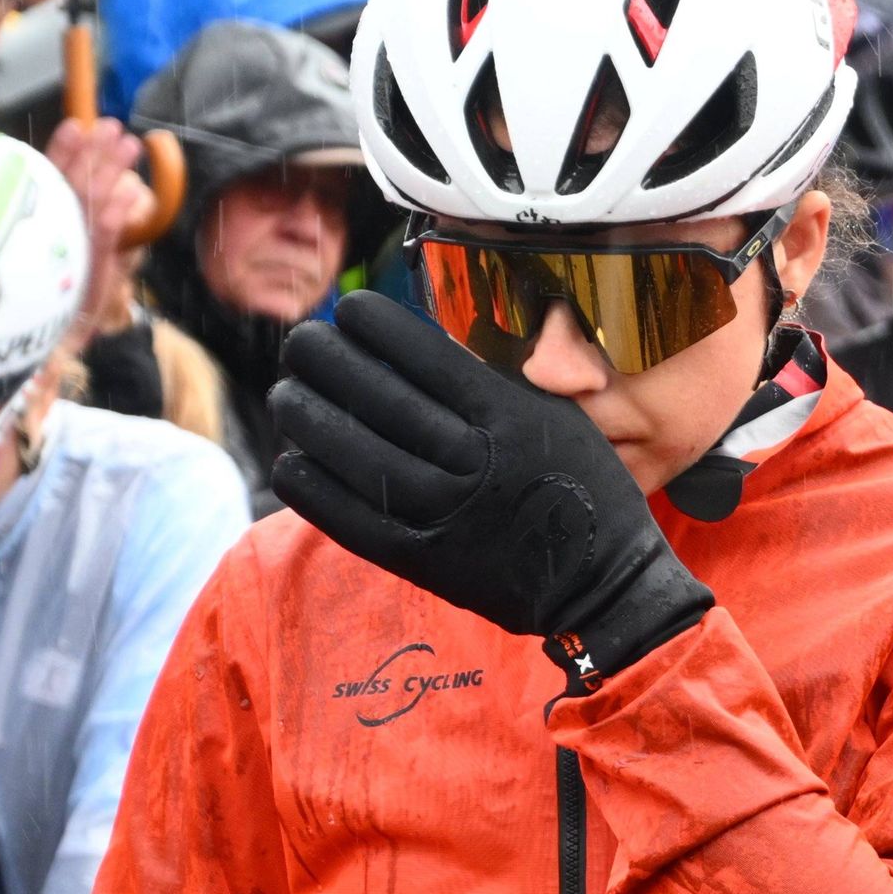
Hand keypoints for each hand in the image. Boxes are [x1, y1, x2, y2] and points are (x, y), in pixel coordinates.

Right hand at [44, 115, 147, 332]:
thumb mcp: (57, 252)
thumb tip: (87, 188)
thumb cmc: (47, 297)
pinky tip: (132, 191)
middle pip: (70, 183)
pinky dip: (117, 211)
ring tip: (130, 144)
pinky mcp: (88, 271)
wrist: (46, 344)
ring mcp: (67, 249)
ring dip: (110, 170)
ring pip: (89, 201)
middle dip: (92, 153)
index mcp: (35, 222)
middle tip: (113, 126)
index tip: (76, 126)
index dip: (62, 151)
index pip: (46, 179)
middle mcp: (47, 231)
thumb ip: (58, 217)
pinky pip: (104, 235)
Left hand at [268, 294, 711, 678]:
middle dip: (327, 359)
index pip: (422, 355)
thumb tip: (413, 344)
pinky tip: (292, 458)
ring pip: (353, 453)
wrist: (604, 584)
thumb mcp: (558, 418)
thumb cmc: (582, 489)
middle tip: (302, 342)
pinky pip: (348, 517)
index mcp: (510, 418)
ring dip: (308, 416)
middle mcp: (475, 462)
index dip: (373, 325)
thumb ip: (494, 382)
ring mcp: (446, 514)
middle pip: (377, 398)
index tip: (349, 309)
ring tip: (288, 392)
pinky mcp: (425, 561)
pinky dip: (311, 485)